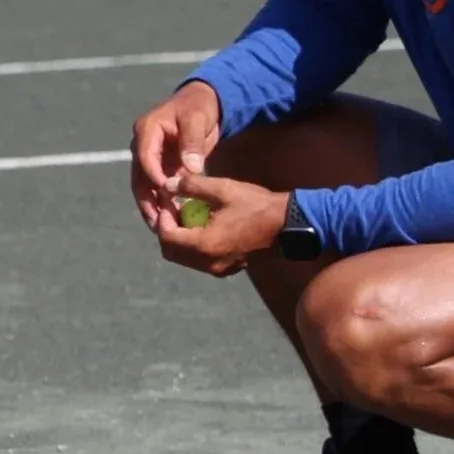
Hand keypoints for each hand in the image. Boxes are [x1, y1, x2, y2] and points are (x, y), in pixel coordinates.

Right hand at [131, 81, 222, 228]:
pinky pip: (157, 185)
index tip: (167, 193)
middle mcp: (142, 145)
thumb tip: (191, 168)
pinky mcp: (160, 165)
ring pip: (145, 185)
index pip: (145, 157)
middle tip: (155, 222)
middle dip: (146, 200)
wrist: (202, 102)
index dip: (154, 176)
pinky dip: (162, 201)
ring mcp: (150, 156)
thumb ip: (193, 143)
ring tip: (159, 227)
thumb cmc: (199, 106)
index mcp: (147, 130)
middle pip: (139, 176)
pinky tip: (170, 216)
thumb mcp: (197, 119)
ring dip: (152, 205)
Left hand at [153, 172, 288, 276]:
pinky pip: (199, 260)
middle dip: (167, 229)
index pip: (166, 236)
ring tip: (188, 215)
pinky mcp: (227, 268)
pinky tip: (203, 225)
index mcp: (204, 245)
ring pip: (184, 258)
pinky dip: (193, 245)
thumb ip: (192, 187)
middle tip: (174, 208)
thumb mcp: (223, 189)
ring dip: (180, 238)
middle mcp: (208, 263)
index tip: (168, 200)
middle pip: (171, 251)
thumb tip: (168, 185)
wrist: (290, 224)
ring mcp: (218, 269)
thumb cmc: (257, 205)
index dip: (162, 217)